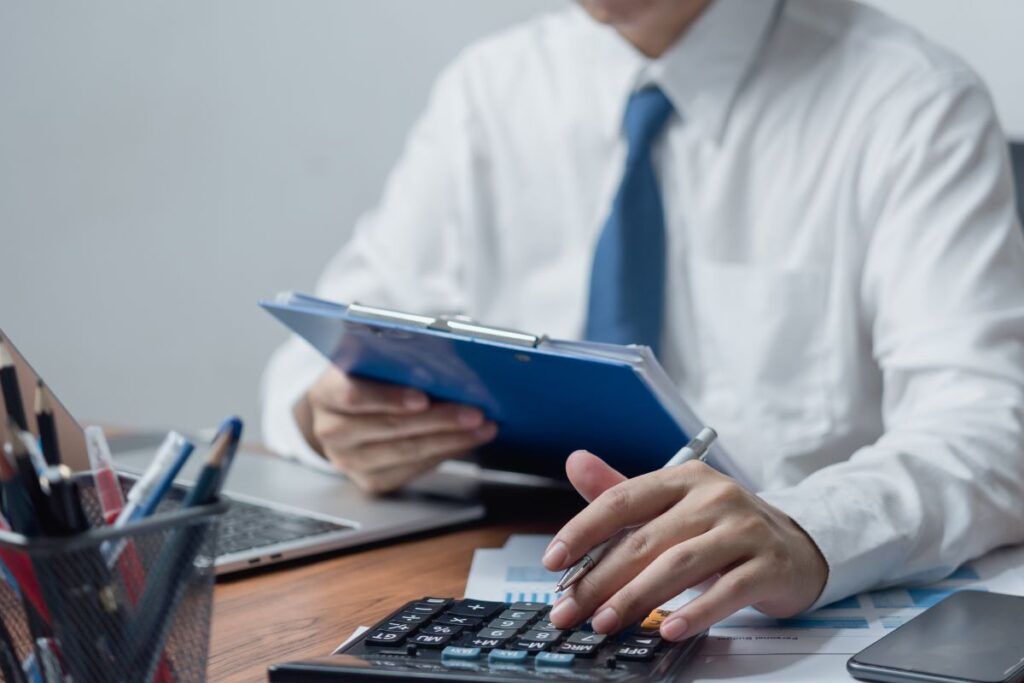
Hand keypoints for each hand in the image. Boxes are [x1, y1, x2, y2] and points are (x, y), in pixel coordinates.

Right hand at [295, 366, 496, 493]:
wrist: (339, 416)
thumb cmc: (363, 378)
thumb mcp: (368, 358)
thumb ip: (396, 353)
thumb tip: (450, 345)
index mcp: (325, 393)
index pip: (353, 396)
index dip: (389, 397)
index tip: (423, 397)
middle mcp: (331, 431)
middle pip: (389, 428)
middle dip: (438, 420)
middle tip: (475, 412)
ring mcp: (349, 461)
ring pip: (406, 452)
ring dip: (451, 440)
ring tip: (483, 427)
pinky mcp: (370, 481)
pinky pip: (413, 470)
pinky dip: (444, 454)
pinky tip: (467, 441)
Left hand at [542, 450, 827, 640]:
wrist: (796, 546)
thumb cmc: (722, 528)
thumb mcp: (672, 505)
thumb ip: (621, 493)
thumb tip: (574, 462)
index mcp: (683, 479)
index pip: (621, 500)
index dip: (582, 531)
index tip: (553, 561)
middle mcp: (714, 497)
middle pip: (645, 539)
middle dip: (600, 579)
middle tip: (569, 609)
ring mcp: (744, 529)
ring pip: (680, 564)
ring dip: (636, 598)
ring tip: (605, 622)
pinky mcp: (769, 564)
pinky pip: (728, 591)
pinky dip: (695, 612)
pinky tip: (669, 629)